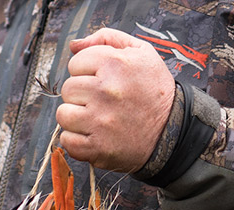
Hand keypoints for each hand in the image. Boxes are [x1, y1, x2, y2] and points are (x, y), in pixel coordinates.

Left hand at [57, 28, 175, 172]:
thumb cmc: (153, 90)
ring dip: (75, 116)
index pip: (75, 62)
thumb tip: (75, 45)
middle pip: (67, 88)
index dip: (86, 71)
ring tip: (95, 117)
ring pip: (63, 114)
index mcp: (116, 64)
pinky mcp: (96, 146)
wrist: (171, 130)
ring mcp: (99, 121)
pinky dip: (76, 139)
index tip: (100, 79)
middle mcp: (106, 91)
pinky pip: (66, 140)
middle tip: (100, 99)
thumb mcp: (141, 52)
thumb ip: (106, 39)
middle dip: (81, 93)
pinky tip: (93, 133)